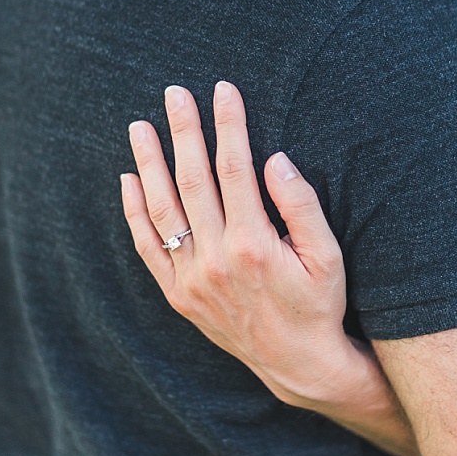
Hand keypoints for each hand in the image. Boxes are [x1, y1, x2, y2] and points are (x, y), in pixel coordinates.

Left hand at [119, 81, 367, 409]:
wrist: (298, 364)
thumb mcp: (328, 257)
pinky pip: (147, 246)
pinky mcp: (178, 294)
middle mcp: (215, 259)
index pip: (234, 169)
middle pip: (192, 180)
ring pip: (161, 209)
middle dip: (183, 132)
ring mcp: (191, 278)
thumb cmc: (319, 304)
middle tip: (174, 93)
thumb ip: (301, 207)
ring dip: (148, 164)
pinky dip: (134, 212)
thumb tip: (274, 160)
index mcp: (254, 244)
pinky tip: (128, 180)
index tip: (223, 91)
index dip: (228, 125)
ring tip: (140, 127)